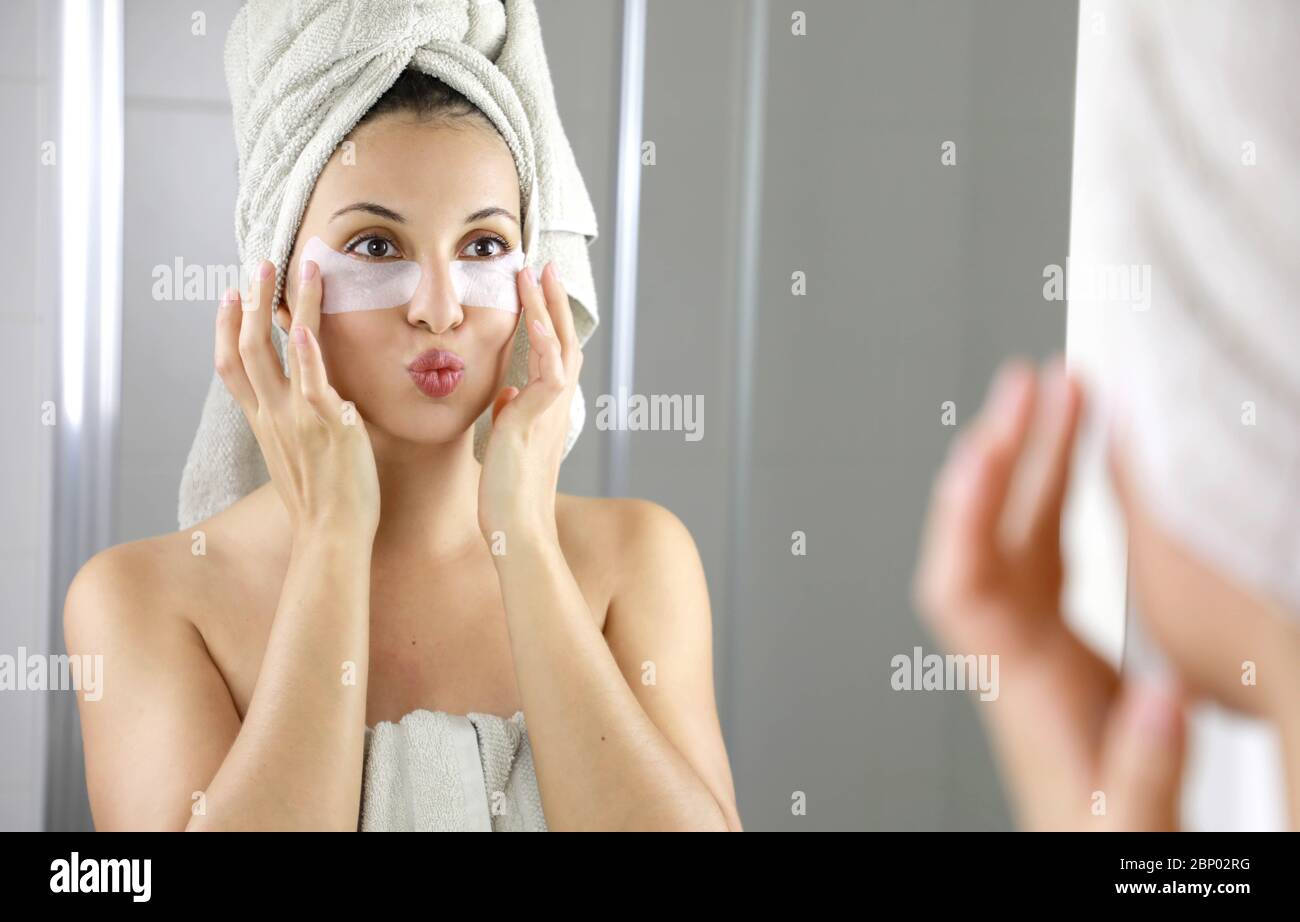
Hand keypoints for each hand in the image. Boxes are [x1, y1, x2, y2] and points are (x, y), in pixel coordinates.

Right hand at [215, 259, 380, 539]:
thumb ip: (296, 428)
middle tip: (257, 264)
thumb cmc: (323, 502)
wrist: (331, 535)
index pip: (231, 367)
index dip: (225, 328)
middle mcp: (270, 416)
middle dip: (250, 301)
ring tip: (291, 268)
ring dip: (280, 306)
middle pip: (245, 348)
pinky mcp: (325, 425)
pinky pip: (310, 380)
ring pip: (274, 351)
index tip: (229, 296)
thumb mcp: (297, 457)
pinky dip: (305, 350)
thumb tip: (313, 405)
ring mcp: (295, 419)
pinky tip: (304, 322)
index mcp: (262, 423)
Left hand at [477, 262, 582, 543]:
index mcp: (545, 408)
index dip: (547, 319)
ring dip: (548, 308)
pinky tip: (536, 314)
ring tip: (536, 272)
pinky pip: (549, 370)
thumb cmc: (507, 493)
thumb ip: (509, 414)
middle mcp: (555, 405)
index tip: (536, 289)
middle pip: (563, 340)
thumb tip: (506, 393)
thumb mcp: (505, 443)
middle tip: (546, 266)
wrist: (516, 528)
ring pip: (559, 346)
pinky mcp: (539, 418)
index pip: (551, 353)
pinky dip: (544, 339)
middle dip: (554, 302)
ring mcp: (551, 410)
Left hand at [913, 358, 1186, 829]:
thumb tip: (1163, 696)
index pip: (959, 585)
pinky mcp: (1059, 638)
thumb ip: (1143, 765)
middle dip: (1006, 455)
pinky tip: (1085, 458)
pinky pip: (1050, 549)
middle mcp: (1012, 649)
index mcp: (1018, 686)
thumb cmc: (1097, 841)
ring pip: (1021, 532)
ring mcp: (1033, 638)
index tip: (986, 450)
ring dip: (1036, 462)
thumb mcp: (1126, 822)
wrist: (1093, 856)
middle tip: (1031, 383)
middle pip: (989, 536)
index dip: (963, 514)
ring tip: (1064, 394)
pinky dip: (1063, 497)